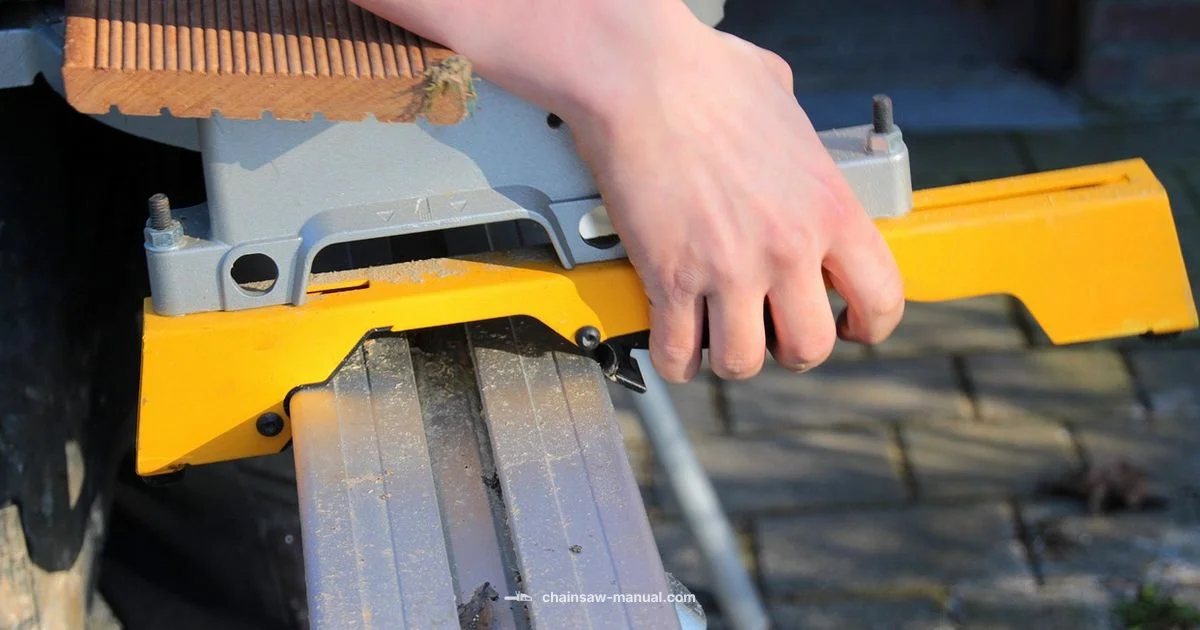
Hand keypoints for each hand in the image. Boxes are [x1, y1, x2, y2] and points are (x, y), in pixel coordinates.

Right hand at [565, 26, 904, 381]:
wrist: (639, 76)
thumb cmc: (704, 74)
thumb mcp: (784, 101)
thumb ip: (800, 142)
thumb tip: (791, 141)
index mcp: (830, 206)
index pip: (882, 297)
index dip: (868, 325)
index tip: (850, 326)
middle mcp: (788, 247)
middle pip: (810, 347)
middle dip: (790, 348)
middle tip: (770, 330)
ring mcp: (728, 268)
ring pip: (742, 362)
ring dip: (729, 356)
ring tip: (716, 334)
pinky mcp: (670, 278)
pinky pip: (677, 352)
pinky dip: (674, 357)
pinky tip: (673, 340)